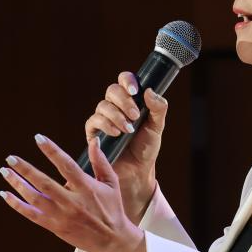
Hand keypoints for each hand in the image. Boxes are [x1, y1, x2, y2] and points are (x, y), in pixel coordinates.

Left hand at [0, 133, 143, 251]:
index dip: (52, 151)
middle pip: (44, 183)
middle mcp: (72, 202)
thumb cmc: (112, 208)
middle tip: (11, 158)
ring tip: (5, 171)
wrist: (111, 240)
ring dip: (17, 184)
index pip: (66, 165)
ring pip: (35, 199)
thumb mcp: (111, 183)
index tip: (39, 138)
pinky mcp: (55, 227)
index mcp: (86, 188)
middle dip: (26, 169)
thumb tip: (93, 141)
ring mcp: (62, 216)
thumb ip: (100, 161)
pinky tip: (6, 194)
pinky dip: (17, 205)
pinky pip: (32, 215)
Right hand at [85, 71, 167, 217]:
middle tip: (135, 115)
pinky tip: (116, 134)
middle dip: (124, 101)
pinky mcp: (94, 132)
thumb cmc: (146, 147)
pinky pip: (93, 121)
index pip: (125, 81)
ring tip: (128, 130)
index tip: (135, 90)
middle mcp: (115, 106)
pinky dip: (105, 125)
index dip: (127, 80)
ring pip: (103, 106)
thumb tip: (149, 91)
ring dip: (116, 116)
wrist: (137, 170)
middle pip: (112, 90)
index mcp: (130, 100)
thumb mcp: (157, 127)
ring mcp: (103, 118)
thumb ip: (158, 108)